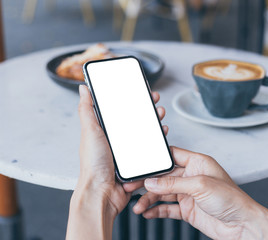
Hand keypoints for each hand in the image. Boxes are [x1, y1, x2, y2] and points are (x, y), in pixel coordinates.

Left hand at [66, 85, 167, 239]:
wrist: (103, 192)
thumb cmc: (93, 165)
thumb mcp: (90, 131)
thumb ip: (87, 110)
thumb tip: (83, 89)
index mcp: (105, 131)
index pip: (119, 110)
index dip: (130, 98)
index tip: (139, 90)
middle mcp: (117, 140)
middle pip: (135, 119)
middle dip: (146, 107)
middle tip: (153, 99)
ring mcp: (128, 151)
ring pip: (145, 132)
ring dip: (154, 121)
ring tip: (160, 113)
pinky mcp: (138, 161)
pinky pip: (151, 148)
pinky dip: (158, 139)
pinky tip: (162, 133)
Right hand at [126, 147, 267, 239]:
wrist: (242, 225)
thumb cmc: (231, 199)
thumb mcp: (200, 185)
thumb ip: (173, 183)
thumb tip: (152, 181)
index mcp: (197, 162)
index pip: (171, 156)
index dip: (156, 160)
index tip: (140, 165)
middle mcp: (191, 176)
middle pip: (163, 176)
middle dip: (147, 182)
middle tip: (131, 187)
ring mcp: (188, 194)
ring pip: (163, 193)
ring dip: (149, 199)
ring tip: (138, 206)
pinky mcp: (187, 209)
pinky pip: (167, 208)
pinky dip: (156, 210)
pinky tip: (147, 213)